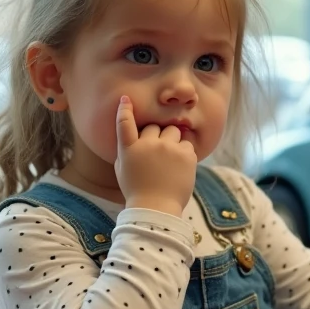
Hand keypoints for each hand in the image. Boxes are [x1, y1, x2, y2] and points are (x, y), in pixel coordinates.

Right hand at [115, 95, 196, 215]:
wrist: (156, 208)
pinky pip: (187, 144)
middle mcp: (148, 144)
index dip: (124, 110)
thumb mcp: (122, 170)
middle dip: (156, 135)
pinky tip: (179, 167)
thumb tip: (135, 137)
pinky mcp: (186, 155)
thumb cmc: (137, 191)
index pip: (124, 124)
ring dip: (172, 140)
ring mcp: (168, 148)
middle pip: (154, 126)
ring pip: (173, 131)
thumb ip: (127, 150)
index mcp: (129, 149)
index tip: (125, 99)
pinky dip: (184, 152)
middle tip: (157, 154)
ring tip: (170, 160)